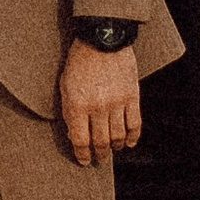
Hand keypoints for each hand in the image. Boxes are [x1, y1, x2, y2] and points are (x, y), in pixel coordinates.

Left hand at [58, 39, 141, 165]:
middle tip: (100, 159)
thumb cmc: (80, 61)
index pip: (80, 141)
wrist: (102, 39)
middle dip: (100, 155)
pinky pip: (135, 124)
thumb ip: (69, 111)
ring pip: (118, 136)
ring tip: (113, 150)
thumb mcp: (65, 86)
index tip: (84, 160)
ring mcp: (116, 103)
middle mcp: (97, 108)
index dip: (82, 155)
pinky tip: (129, 142)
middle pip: (100, 142)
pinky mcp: (132, 96)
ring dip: (116, 148)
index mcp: (77, 105)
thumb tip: (75, 135)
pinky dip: (133, 137)